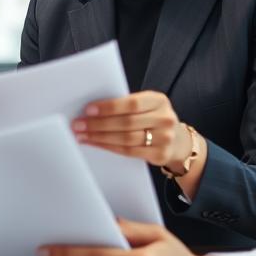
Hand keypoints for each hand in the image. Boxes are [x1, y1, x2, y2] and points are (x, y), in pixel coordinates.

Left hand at [72, 91, 191, 167]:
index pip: (131, 104)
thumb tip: (91, 109)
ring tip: (82, 135)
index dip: (109, 107)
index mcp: (159, 100)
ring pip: (126, 139)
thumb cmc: (152, 118)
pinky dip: (109, 147)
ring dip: (100, 137)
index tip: (88, 109)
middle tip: (78, 124)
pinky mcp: (160, 155)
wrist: (177, 140)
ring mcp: (165, 138)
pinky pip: (129, 152)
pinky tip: (95, 144)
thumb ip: (126, 105)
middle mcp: (165, 119)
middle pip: (126, 122)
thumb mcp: (146, 105)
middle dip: (98, 124)